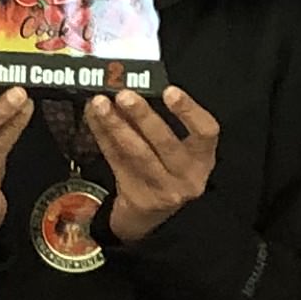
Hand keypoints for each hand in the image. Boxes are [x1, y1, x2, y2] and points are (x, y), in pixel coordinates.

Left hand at [87, 84, 218, 243]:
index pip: (206, 132)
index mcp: (203, 158)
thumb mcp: (178, 150)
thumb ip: (163, 120)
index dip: (189, 111)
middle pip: (165, 143)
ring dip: (116, 125)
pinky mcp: (136, 196)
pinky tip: (94, 118)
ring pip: (137, 154)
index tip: (170, 91)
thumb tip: (133, 84)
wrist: (151, 215)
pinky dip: (103, 136)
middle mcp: (187, 177)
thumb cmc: (167, 171)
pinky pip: (116, 161)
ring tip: (100, 103)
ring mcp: (162, 190)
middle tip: (124, 94)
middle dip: (143, 116)